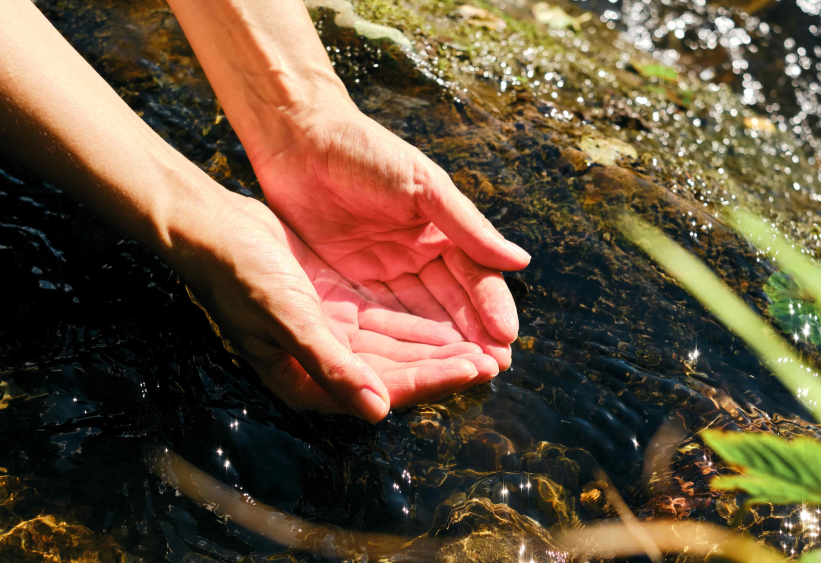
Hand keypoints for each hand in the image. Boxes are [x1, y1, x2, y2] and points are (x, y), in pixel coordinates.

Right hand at [170, 189, 498, 420]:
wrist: (213, 227)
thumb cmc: (241, 275)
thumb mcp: (288, 318)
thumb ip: (331, 367)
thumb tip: (376, 412)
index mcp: (308, 381)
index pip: (385, 388)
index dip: (434, 380)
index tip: (479, 369)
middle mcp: (323, 365)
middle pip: (398, 373)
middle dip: (446, 367)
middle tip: (496, 360)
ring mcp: (330, 336)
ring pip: (396, 348)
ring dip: (436, 347)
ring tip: (482, 343)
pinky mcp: (333, 309)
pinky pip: (384, 322)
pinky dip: (415, 323)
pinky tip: (447, 320)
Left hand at [249, 104, 530, 369]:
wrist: (299, 139)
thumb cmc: (365, 151)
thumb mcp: (423, 186)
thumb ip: (467, 227)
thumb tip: (520, 262)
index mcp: (443, 230)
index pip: (475, 275)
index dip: (491, 306)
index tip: (507, 338)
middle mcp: (419, 255)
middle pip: (452, 303)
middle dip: (474, 336)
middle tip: (495, 369)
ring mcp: (386, 270)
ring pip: (420, 317)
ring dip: (442, 346)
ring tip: (464, 376)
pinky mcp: (350, 282)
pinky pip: (381, 317)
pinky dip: (400, 341)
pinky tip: (415, 364)